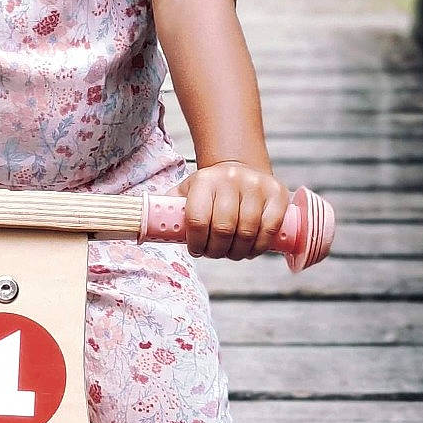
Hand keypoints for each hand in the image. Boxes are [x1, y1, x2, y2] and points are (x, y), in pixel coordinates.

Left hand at [176, 161, 290, 260]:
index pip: (198, 220)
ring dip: (237, 252)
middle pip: (224, 230)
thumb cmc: (208, 191)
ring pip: (248, 233)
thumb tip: (144, 226)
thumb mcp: (186, 192)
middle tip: (214, 254)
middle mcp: (231, 180)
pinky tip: (250, 250)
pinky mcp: (278, 194)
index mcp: (204, 180)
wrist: (239, 169)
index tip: (196, 250)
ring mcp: (257, 185)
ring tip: (231, 253)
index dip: (196, 243)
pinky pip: (270, 229)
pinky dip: (259, 247)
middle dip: (216, 251)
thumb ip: (168, 208)